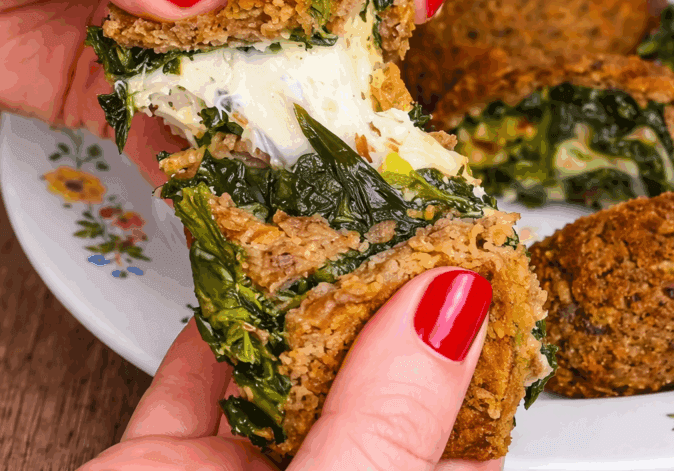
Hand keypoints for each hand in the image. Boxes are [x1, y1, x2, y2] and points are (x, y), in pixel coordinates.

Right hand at [80, 268, 501, 470]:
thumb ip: (392, 426)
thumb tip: (457, 312)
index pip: (461, 438)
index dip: (473, 353)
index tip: (482, 276)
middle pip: (368, 395)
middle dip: (382, 317)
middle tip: (410, 235)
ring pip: (283, 380)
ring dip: (301, 308)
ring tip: (337, 235)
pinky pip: (190, 390)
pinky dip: (212, 330)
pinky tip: (238, 279)